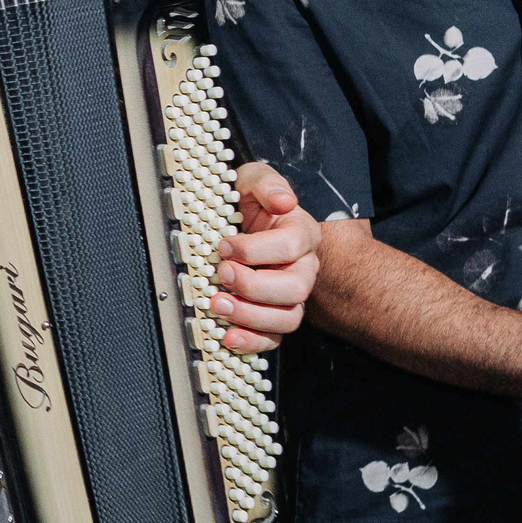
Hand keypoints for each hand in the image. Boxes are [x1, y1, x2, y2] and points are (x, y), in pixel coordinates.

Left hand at [210, 162, 320, 354]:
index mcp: (302, 233)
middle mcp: (304, 268)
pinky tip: (229, 337)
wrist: (247, 225)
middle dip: (253, 285)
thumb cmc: (251, 204)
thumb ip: (267, 184)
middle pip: (294, 288)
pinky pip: (275, 338)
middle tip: (220, 274)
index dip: (255, 249)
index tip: (224, 245)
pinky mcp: (276, 316)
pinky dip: (252, 342)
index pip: (291, 246)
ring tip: (217, 305)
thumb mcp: (254, 180)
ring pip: (288, 318)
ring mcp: (292, 296)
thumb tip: (283, 200)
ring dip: (250, 316)